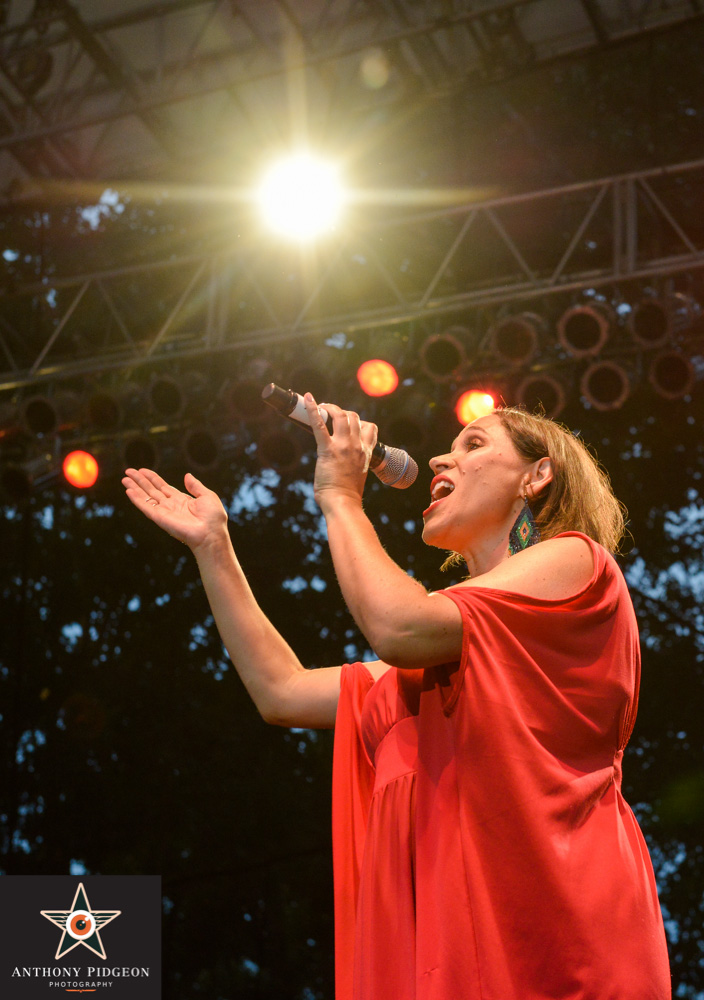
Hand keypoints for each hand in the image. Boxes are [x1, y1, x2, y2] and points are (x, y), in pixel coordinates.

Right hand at [121, 467, 227, 550]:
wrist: (211, 534)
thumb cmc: (213, 519)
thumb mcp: (207, 496)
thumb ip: (195, 486)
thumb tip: (187, 475)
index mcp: (181, 500)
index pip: (162, 486)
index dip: (152, 478)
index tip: (142, 470)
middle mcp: (170, 505)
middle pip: (151, 490)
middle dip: (140, 481)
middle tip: (128, 471)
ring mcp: (164, 512)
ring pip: (146, 497)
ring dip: (134, 488)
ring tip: (124, 479)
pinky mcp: (160, 518)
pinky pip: (145, 507)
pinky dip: (136, 499)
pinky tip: (128, 491)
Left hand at [303, 393, 377, 508]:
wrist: (343, 502)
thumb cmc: (348, 495)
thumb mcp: (358, 474)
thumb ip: (354, 463)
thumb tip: (344, 463)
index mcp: (366, 452)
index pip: (370, 427)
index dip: (360, 422)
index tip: (350, 423)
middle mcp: (357, 445)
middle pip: (354, 417)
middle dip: (342, 412)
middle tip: (330, 413)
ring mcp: (343, 446)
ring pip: (341, 415)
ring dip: (331, 408)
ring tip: (322, 407)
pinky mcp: (327, 449)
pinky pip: (319, 424)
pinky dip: (312, 409)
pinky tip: (307, 399)